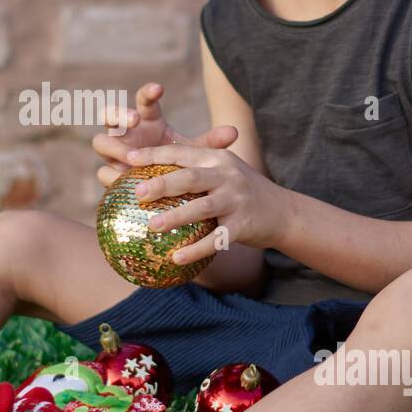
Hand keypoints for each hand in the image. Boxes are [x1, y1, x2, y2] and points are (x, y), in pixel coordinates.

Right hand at [93, 82, 237, 188]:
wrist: (166, 191)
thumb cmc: (178, 162)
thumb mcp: (194, 153)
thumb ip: (210, 143)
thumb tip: (234, 132)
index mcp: (146, 120)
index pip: (142, 100)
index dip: (147, 93)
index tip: (159, 89)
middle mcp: (126, 133)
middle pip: (109, 114)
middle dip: (119, 114)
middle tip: (134, 120)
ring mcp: (115, 153)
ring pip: (100, 142)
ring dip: (113, 146)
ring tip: (130, 157)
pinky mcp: (110, 174)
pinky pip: (102, 172)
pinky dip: (111, 175)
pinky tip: (122, 180)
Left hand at [122, 142, 285, 260]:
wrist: (283, 212)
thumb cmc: (241, 192)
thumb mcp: (223, 172)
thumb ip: (195, 169)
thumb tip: (148, 176)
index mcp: (217, 159)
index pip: (182, 153)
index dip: (154, 154)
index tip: (128, 160)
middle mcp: (227, 176)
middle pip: (190, 177)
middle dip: (162, 184)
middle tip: (137, 193)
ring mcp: (236, 200)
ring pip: (201, 208)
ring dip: (175, 217)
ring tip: (151, 226)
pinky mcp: (243, 225)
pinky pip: (216, 239)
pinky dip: (196, 250)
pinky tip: (176, 258)